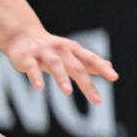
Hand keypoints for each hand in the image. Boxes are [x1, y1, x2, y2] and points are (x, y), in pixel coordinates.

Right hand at [3, 29, 117, 103]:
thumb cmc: (52, 48)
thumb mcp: (71, 53)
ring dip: (61, 78)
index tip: (114, 77)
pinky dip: (35, 77)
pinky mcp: (27, 58)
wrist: (22, 35)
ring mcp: (43, 53)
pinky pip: (31, 68)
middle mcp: (61, 50)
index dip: (102, 67)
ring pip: (55, 65)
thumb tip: (109, 66)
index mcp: (73, 50)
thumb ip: (88, 61)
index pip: (90, 59)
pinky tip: (39, 87)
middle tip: (98, 101)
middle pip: (76, 67)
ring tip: (68, 92)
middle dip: (87, 84)